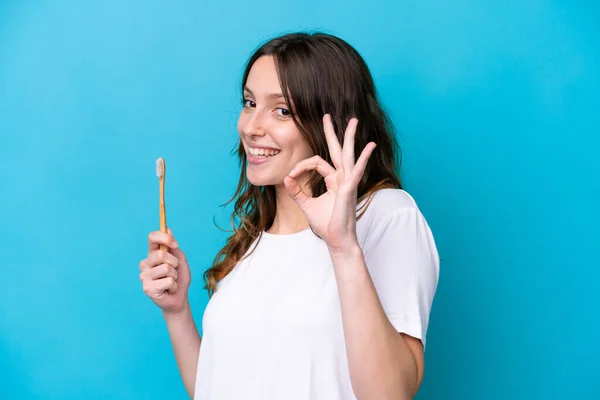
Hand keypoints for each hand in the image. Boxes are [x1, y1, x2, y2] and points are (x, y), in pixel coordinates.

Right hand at [139, 228, 190, 314]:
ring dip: (175, 275)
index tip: (174, 244)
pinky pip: (168, 281)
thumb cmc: (179, 278)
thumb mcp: (180, 259)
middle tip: (174, 271)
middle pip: (160, 254)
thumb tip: (168, 229)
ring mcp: (144, 276)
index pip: (152, 238)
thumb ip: (173, 246)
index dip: (164, 238)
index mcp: (152, 254)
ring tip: (171, 281)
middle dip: (174, 263)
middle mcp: (145, 264)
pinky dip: (173, 285)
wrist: (179, 297)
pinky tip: (169, 289)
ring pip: (166, 268)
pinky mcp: (147, 288)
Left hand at [284, 114, 375, 252]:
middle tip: (327, 115)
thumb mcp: (306, 204)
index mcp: (333, 180)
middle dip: (332, 132)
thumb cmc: (326, 224)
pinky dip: (362, 159)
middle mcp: (342, 178)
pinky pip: (355, 171)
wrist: (336, 239)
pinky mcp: (350, 189)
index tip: (290, 176)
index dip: (301, 166)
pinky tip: (370, 146)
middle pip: (337, 150)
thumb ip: (296, 191)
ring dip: (350, 137)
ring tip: (353, 121)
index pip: (316, 162)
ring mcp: (348, 182)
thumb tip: (285, 178)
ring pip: (347, 155)